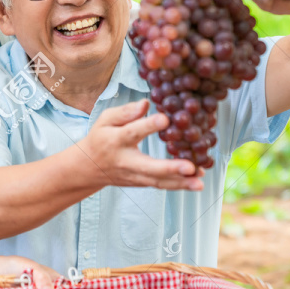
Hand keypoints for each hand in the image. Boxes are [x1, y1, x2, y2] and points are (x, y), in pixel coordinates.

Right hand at [80, 100, 203, 190]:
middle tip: (190, 167)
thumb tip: (146, 103)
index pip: (132, 132)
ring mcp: (135, 176)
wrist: (90, 168)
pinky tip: (196, 183)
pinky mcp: (142, 183)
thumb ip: (125, 112)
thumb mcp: (105, 120)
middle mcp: (126, 161)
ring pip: (158, 181)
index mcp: (116, 140)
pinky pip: (161, 185)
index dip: (148, 126)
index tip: (165, 119)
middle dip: (170, 168)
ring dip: (181, 183)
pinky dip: (179, 185)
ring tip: (199, 182)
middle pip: (149, 167)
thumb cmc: (101, 138)